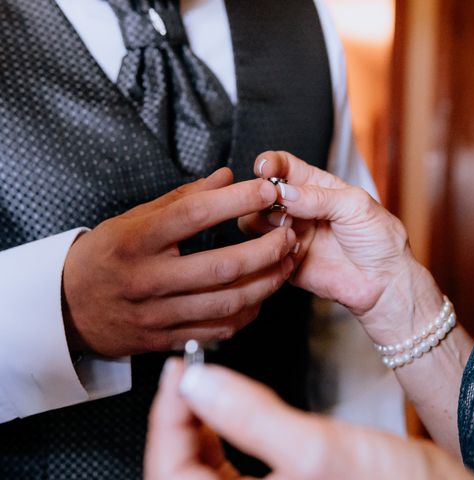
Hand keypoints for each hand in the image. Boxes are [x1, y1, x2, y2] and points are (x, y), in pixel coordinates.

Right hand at [63, 168, 296, 356]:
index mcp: (135, 241)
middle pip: (222, 266)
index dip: (236, 201)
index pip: (194, 215)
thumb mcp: (132, 219)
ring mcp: (157, 315)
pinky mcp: (166, 340)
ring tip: (287, 263)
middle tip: (289, 234)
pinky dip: (248, 312)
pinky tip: (261, 294)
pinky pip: (218, 330)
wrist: (67, 309)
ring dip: (266, 282)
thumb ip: (181, 198)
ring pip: (227, 302)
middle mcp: (146, 279)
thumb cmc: (105, 256)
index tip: (266, 191)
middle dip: (266, 250)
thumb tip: (226, 177)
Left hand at [145, 359, 473, 479]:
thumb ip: (251, 414)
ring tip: (204, 384)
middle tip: (188, 371)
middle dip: (181, 418)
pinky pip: (228, 471)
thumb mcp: (319, 449)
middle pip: (181, 470)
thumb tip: (197, 382)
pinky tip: (229, 411)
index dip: (167, 418)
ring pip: (202, 470)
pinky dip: (223, 436)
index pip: (170, 473)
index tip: (178, 371)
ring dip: (199, 425)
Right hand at [239, 152, 442, 342]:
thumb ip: (318, 196)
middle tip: (277, 205)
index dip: (270, 164)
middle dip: (262, 196)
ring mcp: (291, 235)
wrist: (385, 282)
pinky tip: (294, 252)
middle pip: (262, 194)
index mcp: (317, 188)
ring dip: (265, 223)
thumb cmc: (379, 239)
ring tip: (289, 230)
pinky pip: (263, 253)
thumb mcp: (355, 206)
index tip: (264, 169)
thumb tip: (283, 192)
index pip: (284, 167)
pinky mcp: (286, 262)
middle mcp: (300, 209)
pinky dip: (270, 249)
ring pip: (255, 222)